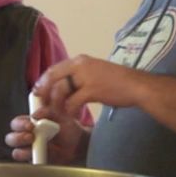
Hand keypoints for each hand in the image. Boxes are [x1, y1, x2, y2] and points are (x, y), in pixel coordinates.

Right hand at [7, 113, 85, 163]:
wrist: (78, 143)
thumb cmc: (67, 128)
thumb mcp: (59, 115)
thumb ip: (47, 111)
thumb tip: (35, 114)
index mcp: (28, 124)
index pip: (16, 124)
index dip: (20, 124)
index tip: (30, 125)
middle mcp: (26, 137)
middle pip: (10, 139)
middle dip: (18, 138)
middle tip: (31, 136)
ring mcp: (30, 151)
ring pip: (16, 152)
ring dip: (24, 150)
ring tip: (37, 147)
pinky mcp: (36, 162)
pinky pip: (29, 164)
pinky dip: (34, 160)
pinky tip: (43, 156)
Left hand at [33, 55, 149, 119]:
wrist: (137, 86)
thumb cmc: (118, 82)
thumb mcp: (94, 74)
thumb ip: (78, 78)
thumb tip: (62, 88)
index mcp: (80, 60)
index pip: (54, 69)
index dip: (43, 82)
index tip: (38, 92)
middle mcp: (80, 65)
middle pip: (52, 78)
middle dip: (43, 92)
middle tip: (41, 105)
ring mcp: (86, 77)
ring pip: (60, 90)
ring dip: (55, 104)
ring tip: (56, 113)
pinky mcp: (92, 89)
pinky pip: (72, 102)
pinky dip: (69, 110)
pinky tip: (71, 116)